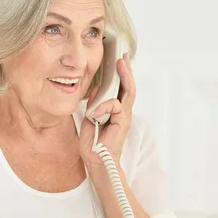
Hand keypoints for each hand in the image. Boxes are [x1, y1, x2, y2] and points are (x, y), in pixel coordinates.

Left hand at [79, 53, 134, 167]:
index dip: (120, 74)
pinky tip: (94, 113)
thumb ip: (94, 104)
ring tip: (121, 64)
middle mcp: (122, 112)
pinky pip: (115, 106)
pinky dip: (103, 106)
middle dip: (126, 70)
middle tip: (123, 56)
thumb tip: (94, 90)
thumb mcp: (89, 118)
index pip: (120, 89)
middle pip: (128, 87)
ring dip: (125, 77)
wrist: (96, 161)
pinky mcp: (122, 122)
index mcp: (114, 110)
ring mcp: (123, 117)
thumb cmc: (93, 143)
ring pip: (128, 92)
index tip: (118, 60)